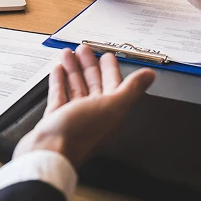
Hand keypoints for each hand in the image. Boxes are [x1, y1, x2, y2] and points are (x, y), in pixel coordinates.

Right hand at [13, 45, 154, 168]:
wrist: (50, 151)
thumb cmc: (80, 134)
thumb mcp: (112, 106)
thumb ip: (131, 89)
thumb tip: (150, 75)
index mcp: (110, 111)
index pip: (113, 84)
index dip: (110, 69)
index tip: (107, 55)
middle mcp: (93, 113)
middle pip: (93, 83)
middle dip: (89, 64)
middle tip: (83, 49)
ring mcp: (73, 115)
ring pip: (76, 86)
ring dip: (72, 69)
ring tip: (67, 53)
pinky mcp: (56, 117)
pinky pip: (59, 95)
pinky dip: (59, 81)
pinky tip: (58, 70)